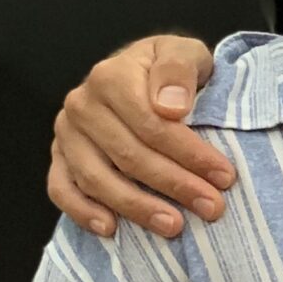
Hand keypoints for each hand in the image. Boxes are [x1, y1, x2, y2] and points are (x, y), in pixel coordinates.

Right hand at [50, 34, 228, 238]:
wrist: (140, 74)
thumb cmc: (168, 71)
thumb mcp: (184, 53)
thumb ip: (179, 69)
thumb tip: (171, 107)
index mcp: (111, 76)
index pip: (152, 124)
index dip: (190, 153)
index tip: (224, 176)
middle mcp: (82, 104)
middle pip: (128, 155)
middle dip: (174, 185)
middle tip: (211, 207)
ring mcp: (66, 134)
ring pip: (96, 178)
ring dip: (136, 207)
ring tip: (174, 226)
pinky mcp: (58, 157)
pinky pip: (61, 189)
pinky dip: (82, 212)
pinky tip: (111, 229)